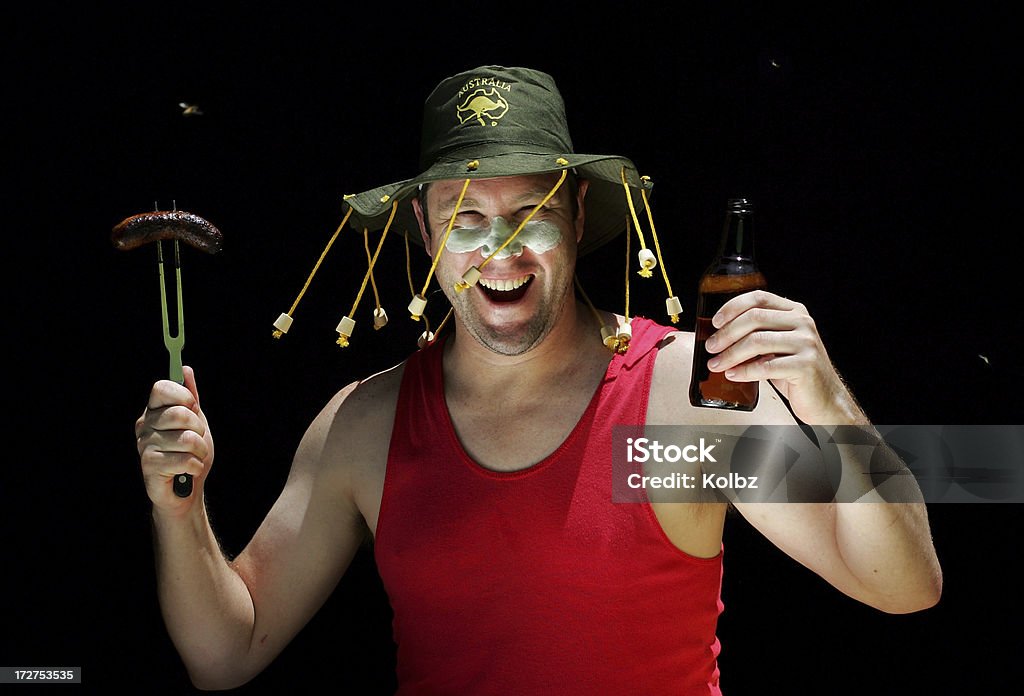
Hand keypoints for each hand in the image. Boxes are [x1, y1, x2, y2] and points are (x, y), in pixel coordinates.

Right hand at [135, 366, 214, 514]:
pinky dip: (194, 466)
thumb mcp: (196, 422)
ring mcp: (144, 445)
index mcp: (154, 411)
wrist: (186, 490)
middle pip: (179, 413)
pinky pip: (183, 458)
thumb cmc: (190, 454)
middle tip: (197, 439)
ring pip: (186, 438)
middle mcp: (145, 425)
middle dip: (199, 428)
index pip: (161, 388)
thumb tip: (185, 370)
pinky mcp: (148, 465)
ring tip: (194, 457)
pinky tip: (188, 470)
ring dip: (200, 450)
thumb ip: (190, 398)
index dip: (182, 395)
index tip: (193, 406)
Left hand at [703, 290, 864, 424]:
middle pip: (754, 318)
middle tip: (711, 347)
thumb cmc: (794, 372)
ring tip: (716, 364)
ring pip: (757, 341)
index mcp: (795, 312)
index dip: (732, 307)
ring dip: (730, 354)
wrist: (823, 398)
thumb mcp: (776, 346)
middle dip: (726, 334)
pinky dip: (744, 371)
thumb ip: (756, 334)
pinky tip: (733, 375)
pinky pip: (765, 366)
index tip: (715, 322)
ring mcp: (806, 343)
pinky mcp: (805, 365)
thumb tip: (718, 335)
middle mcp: (803, 323)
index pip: (759, 298)